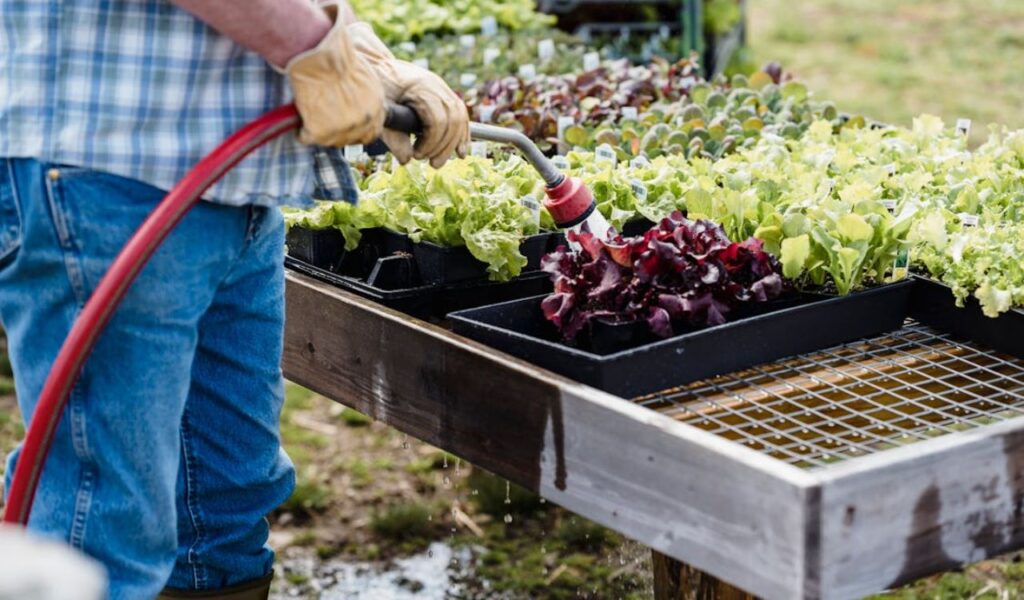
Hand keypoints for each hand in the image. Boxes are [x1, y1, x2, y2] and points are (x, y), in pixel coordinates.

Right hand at [285, 4, 385, 146]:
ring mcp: (342, 129)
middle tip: (324, 120)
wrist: (318, 53)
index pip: (372, 132)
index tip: (346, 126)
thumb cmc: (336, 55)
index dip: (358, 130)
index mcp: (376, 107)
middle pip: (351, 139)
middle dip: (338, 132)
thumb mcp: (363, 76)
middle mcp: (362, 121)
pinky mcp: (320, 132)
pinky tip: (299, 118)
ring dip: (319, 130)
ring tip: (310, 114)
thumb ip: (365, 96)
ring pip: (329, 141)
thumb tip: (356, 104)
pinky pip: (306, 137)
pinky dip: (301, 130)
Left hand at [347, 23, 468, 167]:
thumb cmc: (376, 87)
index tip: (417, 155)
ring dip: (454, 143)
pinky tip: (460, 151)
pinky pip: (460, 113)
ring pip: (460, 117)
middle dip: (444, 147)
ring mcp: (442, 87)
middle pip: (453, 120)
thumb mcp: (381, 112)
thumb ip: (392, 137)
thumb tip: (407, 160)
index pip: (438, 120)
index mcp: (420, 88)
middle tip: (431, 164)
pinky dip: (462, 133)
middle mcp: (436, 85)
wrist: (377, 64)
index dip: (431, 143)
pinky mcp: (443, 92)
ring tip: (440, 161)